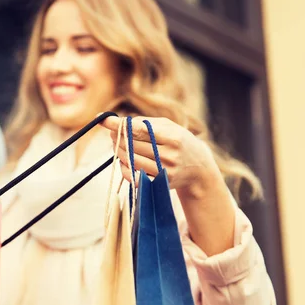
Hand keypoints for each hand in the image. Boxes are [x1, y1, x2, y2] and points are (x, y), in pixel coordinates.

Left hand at [102, 116, 218, 192]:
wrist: (199, 169)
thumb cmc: (180, 143)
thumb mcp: (170, 127)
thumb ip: (146, 123)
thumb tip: (120, 122)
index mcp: (173, 137)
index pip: (139, 130)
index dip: (119, 125)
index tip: (104, 120)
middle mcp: (169, 155)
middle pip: (132, 145)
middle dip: (118, 137)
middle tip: (113, 133)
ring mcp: (164, 171)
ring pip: (130, 160)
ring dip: (118, 151)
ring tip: (117, 145)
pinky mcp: (159, 184)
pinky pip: (133, 177)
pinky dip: (124, 168)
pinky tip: (124, 161)